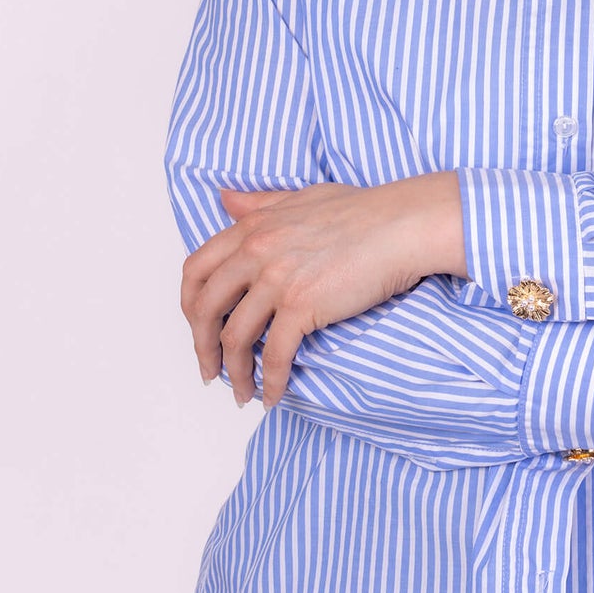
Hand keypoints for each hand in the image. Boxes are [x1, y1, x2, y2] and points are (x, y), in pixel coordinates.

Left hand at [180, 173, 466, 407]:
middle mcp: (257, 251)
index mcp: (253, 227)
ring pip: (234, 337)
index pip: (197, 269)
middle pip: (206, 308)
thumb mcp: (301, 197)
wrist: (403, 223)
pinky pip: (274, 355)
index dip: (190, 304)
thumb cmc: (363, 209)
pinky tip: (274, 395)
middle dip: (201, 345)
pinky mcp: (302, 306)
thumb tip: (225, 199)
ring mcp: (278, 279)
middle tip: (210, 368)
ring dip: (233, 372)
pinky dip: (270, 381)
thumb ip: (259, 203)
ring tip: (241, 391)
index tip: (198, 325)